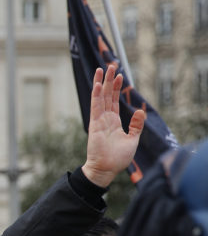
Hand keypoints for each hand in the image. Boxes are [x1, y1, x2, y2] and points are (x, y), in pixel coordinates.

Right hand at [81, 64, 145, 187]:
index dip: (116, 88)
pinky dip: (97, 95)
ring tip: (104, 68)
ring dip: (102, 82)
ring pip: (100, 97)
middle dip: (109, 80)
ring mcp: (99, 120)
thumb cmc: (118, 158)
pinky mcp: (95, 124)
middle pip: (107, 95)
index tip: (120, 76)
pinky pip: (96, 106)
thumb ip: (136, 125)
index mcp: (114, 122)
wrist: (107, 169)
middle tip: (111, 65)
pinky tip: (99, 84)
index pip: (114, 101)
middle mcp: (105, 119)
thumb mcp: (133, 139)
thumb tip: (140, 111)